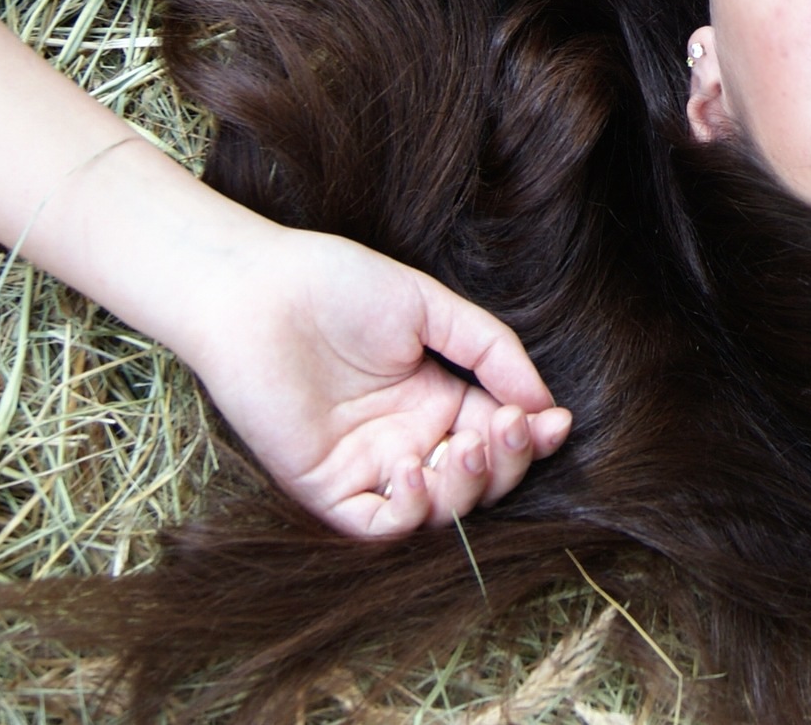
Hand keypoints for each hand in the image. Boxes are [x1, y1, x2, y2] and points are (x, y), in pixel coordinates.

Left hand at [178, 227, 571, 538]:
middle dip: (507, 462)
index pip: (498, 436)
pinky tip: (414, 467)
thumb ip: (491, 352)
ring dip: (466, 487)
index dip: (531, 437)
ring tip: (464, 444)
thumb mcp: (430, 307)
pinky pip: (381, 525)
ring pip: (439, 511)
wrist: (256, 291)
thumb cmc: (336, 286)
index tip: (555, 420)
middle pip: (478, 481)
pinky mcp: (326, 489)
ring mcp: (369, 468)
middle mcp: (408, 440)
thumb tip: (544, 405)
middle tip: (507, 426)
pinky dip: (409, 510)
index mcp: (436, 399)